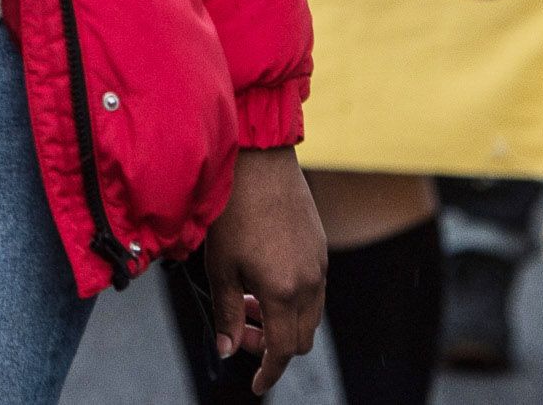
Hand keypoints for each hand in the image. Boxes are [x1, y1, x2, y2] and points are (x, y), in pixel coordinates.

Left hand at [200, 148, 326, 396]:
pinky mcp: (321, 246)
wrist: (258, 160)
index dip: (268, 372)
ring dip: (285, 321)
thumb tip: (228, 349)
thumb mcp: (221, 266)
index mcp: (284, 290)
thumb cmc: (233, 210)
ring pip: (310, 315)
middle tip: (243, 330)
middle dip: (273, 346)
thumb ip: (227, 312)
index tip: (255, 385)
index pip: (283, 350)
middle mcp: (310, 281)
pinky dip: (294, 299)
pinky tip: (265, 279)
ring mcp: (320, 263)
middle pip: (301, 338)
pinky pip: (315, 289)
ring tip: (251, 301)